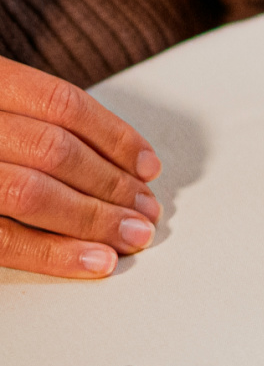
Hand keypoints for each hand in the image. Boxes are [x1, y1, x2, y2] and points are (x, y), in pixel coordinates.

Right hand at [0, 57, 161, 277]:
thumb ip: (28, 120)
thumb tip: (112, 164)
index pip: (61, 104)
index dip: (114, 137)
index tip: (147, 166)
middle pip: (54, 152)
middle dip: (110, 186)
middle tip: (147, 211)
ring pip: (31, 193)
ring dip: (93, 219)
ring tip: (133, 236)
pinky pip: (1, 237)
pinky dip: (53, 253)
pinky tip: (93, 261)